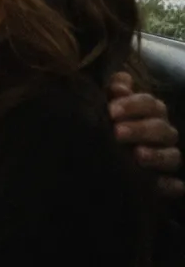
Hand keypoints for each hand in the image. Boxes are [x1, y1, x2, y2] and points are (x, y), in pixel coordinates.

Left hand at [109, 71, 182, 197]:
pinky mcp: (163, 182)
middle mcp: (162, 133)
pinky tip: (171, 186)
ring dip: (157, 155)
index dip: (133, 105)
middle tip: (117, 132)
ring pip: (172, 156)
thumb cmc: (106, 123)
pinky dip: (171, 186)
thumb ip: (115, 92)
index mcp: (151, 112)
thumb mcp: (108, 107)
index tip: (111, 111)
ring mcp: (165, 157)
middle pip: (161, 129)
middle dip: (140, 129)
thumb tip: (121, 81)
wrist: (93, 155)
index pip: (150, 104)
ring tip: (138, 155)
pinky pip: (173, 185)